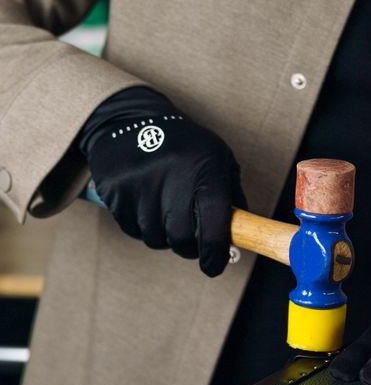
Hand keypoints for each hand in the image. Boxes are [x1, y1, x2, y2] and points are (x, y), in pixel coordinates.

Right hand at [77, 87, 245, 275]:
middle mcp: (173, 179)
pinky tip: (144, 201)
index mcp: (205, 173)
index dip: (214, 256)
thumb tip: (239, 235)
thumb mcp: (218, 159)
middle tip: (189, 236)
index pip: (213, 230)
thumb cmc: (185, 146)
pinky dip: (140, 224)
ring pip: (155, 238)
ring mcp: (141, 186)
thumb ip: (232, 197)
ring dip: (162, 234)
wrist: (130, 118)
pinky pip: (132, 229)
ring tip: (164, 209)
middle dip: (188, 246)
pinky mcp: (116, 192)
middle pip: (181, 240)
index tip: (213, 266)